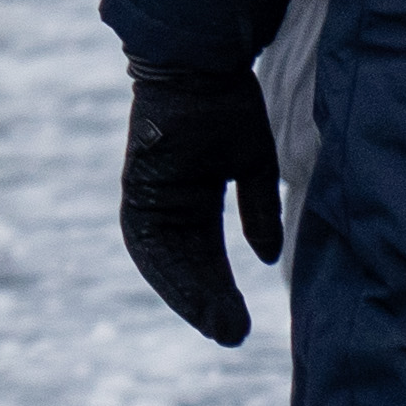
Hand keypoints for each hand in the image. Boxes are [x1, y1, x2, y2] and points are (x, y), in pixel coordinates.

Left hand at [119, 60, 285, 345]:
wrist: (198, 67)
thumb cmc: (226, 107)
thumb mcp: (252, 166)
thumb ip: (257, 212)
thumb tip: (268, 259)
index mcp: (192, 200)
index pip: (204, 257)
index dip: (218, 289)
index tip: (237, 322)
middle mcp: (166, 206)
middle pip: (185, 267)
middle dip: (207, 303)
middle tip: (231, 338)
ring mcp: (148, 200)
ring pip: (166, 264)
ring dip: (190, 297)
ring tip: (219, 328)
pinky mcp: (137, 193)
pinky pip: (146, 244)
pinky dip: (168, 273)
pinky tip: (191, 298)